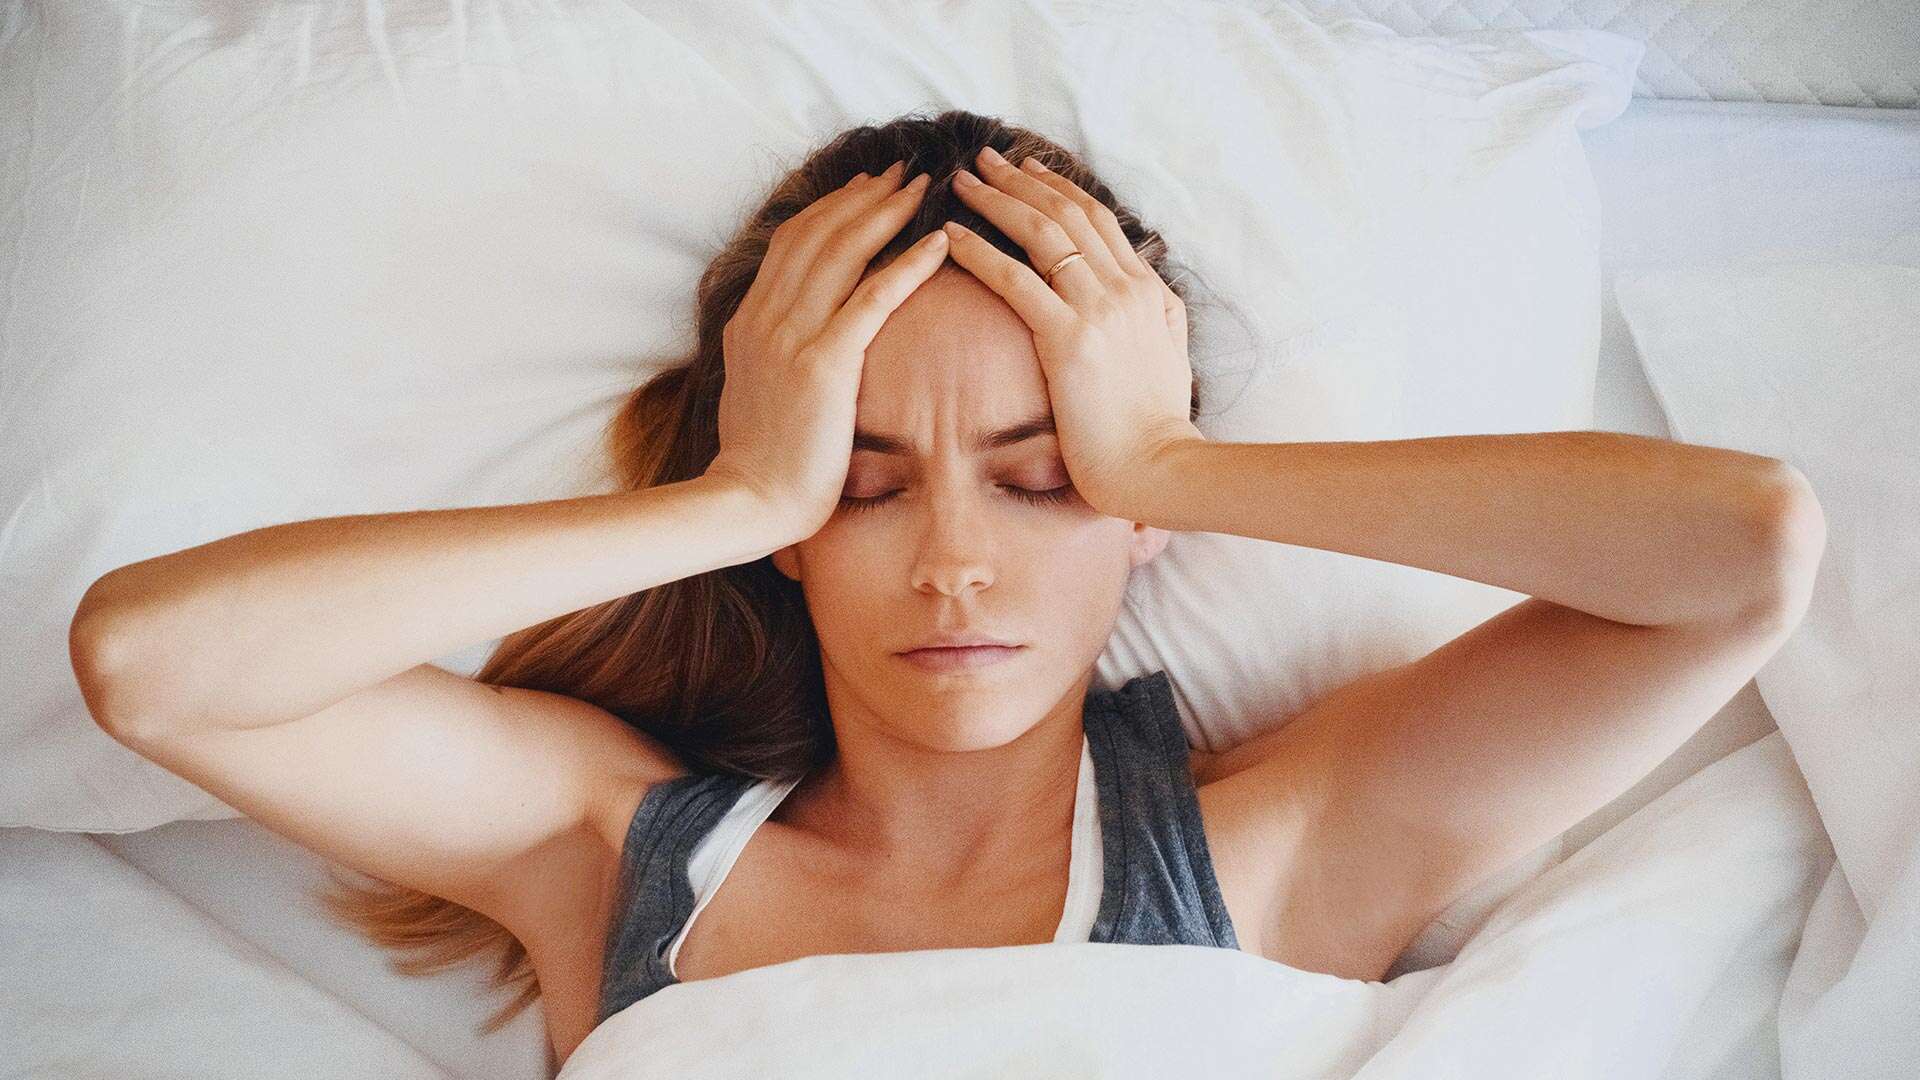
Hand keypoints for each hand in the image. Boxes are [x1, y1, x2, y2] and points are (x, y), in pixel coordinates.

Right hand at [706, 161, 949, 541]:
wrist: (749, 501)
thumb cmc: (760, 462)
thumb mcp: (754, 391)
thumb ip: (772, 354)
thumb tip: (794, 339)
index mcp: (750, 321)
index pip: (792, 244)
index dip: (831, 208)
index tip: (865, 187)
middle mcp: (767, 317)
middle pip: (818, 234)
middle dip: (863, 196)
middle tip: (903, 170)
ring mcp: (792, 337)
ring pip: (844, 253)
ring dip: (887, 213)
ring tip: (923, 188)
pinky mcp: (824, 363)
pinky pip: (872, 299)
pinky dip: (908, 265)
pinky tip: (940, 244)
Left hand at [940, 145, 1202, 518]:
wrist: (1160, 467)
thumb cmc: (1156, 425)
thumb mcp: (1169, 353)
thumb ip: (1155, 313)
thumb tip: (1145, 287)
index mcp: (1145, 290)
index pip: (1097, 219)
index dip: (1057, 187)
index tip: (1025, 168)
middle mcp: (1123, 289)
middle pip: (1066, 214)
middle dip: (1021, 180)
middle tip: (983, 159)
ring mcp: (1097, 310)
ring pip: (1041, 234)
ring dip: (996, 201)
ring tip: (961, 182)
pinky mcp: (1068, 340)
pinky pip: (1015, 281)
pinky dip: (979, 252)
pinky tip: (949, 237)